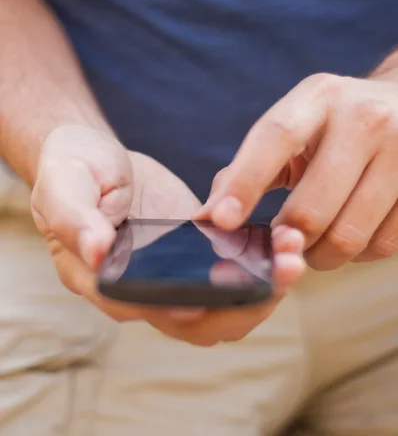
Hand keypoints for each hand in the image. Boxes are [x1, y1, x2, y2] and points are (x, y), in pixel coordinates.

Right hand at [31, 125, 303, 345]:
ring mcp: (170, 275)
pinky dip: (257, 265)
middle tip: (288, 266)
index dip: (198, 306)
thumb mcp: (64, 184)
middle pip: (200, 320)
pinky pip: (228, 273)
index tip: (237, 284)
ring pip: (221, 304)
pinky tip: (281, 237)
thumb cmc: (70, 168)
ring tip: (292, 251)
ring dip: (261, 288)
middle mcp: (140, 291)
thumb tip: (98, 254)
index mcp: (104, 281)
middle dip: (247, 300)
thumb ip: (73, 219)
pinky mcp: (192, 254)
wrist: (90, 157)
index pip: (155, 310)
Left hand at [198, 73, 397, 269]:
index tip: (219, 221)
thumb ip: (251, 164)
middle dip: (287, 241)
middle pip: (311, 208)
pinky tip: (351, 233)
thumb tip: (209, 216)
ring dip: (320, 255)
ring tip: (314, 242)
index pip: (275, 137)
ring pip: (347, 236)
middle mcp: (365, 119)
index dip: (244, 183)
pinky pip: (383, 245)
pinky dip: (357, 254)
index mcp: (319, 97)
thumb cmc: (335, 124)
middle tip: (282, 244)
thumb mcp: (295, 123)